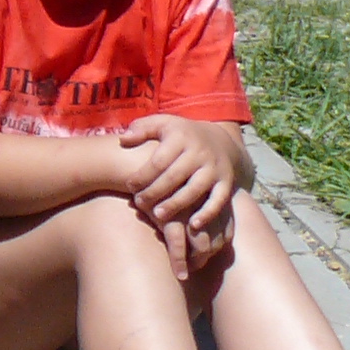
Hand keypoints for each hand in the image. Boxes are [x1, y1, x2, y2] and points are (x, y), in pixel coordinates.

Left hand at [118, 115, 241, 228]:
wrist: (220, 139)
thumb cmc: (180, 134)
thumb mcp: (162, 123)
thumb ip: (141, 129)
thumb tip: (123, 139)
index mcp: (181, 138)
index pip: (159, 161)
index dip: (143, 175)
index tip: (129, 186)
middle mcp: (200, 153)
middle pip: (174, 177)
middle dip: (155, 192)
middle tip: (139, 203)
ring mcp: (215, 168)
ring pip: (195, 190)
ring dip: (176, 204)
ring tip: (158, 215)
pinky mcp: (227, 182)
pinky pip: (219, 200)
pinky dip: (207, 213)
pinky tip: (193, 225)